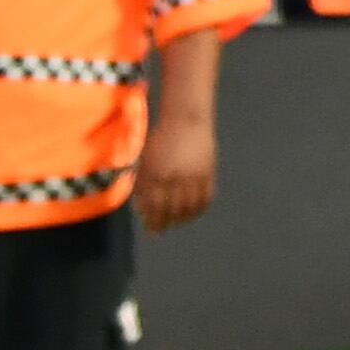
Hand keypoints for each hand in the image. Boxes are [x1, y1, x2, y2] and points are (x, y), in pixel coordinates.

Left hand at [133, 112, 216, 233]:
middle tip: (161, 229)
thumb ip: (143, 184)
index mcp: (157, 174)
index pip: (155, 207)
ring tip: (177, 222)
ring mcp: (194, 176)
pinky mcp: (208, 172)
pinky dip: (200, 209)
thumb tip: (141, 209)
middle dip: (166, 223)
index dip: (153, 222)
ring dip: (183, 219)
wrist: (186, 119)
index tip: (151, 230)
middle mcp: (176, 177)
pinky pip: (206, 198)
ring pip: (190, 207)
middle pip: (172, 210)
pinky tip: (193, 213)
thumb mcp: (146, 161)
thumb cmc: (161, 139)